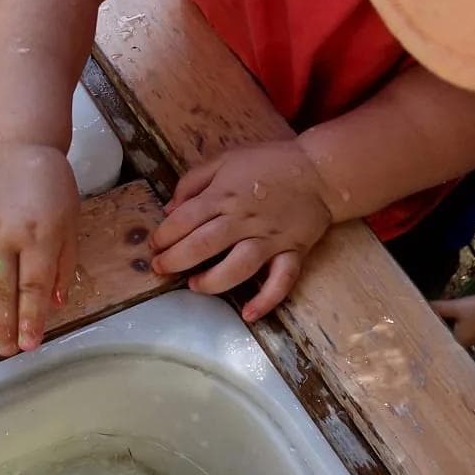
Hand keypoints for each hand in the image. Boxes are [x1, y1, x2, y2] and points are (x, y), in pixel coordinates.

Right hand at [0, 145, 79, 354]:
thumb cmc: (48, 187)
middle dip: (2, 327)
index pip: (31, 287)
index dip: (30, 321)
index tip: (29, 346)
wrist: (11, 149)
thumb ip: (63, 264)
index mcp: (37, 232)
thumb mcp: (69, 222)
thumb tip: (53, 306)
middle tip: (7, 349)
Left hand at [149, 141, 331, 321]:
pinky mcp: (293, 252)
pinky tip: (249, 314)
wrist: (320, 169)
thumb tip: (169, 210)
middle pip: (203, 245)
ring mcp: (270, 238)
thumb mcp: (225, 160)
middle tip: (161, 269)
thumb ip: (193, 182)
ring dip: (213, 281)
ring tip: (195, 285)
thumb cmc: (268, 164)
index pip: (185, 219)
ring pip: (238, 265)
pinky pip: (282, 280)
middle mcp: (245, 219)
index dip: (164, 236)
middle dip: (175, 260)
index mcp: (224, 195)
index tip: (155, 246)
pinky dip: (267, 299)